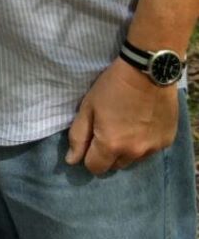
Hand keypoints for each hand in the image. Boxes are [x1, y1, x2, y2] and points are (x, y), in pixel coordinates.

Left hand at [65, 58, 179, 174]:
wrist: (148, 71)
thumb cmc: (113, 86)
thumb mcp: (88, 106)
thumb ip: (78, 136)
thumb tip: (72, 161)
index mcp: (111, 145)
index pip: (95, 168)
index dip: (89, 155)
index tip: (92, 138)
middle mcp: (133, 153)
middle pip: (115, 165)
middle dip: (109, 153)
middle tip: (109, 130)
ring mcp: (152, 149)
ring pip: (133, 159)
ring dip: (127, 149)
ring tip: (127, 126)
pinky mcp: (166, 141)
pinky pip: (150, 150)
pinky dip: (144, 141)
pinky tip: (143, 123)